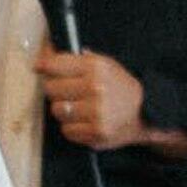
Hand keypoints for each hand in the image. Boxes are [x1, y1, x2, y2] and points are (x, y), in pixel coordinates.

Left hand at [35, 44, 150, 150]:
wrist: (147, 113)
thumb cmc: (122, 88)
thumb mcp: (106, 64)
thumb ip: (77, 59)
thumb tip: (46, 53)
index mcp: (96, 68)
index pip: (54, 65)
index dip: (44, 65)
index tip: (40, 67)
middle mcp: (95, 89)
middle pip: (51, 88)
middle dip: (55, 89)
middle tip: (67, 91)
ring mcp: (96, 113)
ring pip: (57, 110)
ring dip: (64, 109)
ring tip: (79, 107)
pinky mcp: (96, 133)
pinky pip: (66, 130)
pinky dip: (72, 127)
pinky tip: (85, 120)